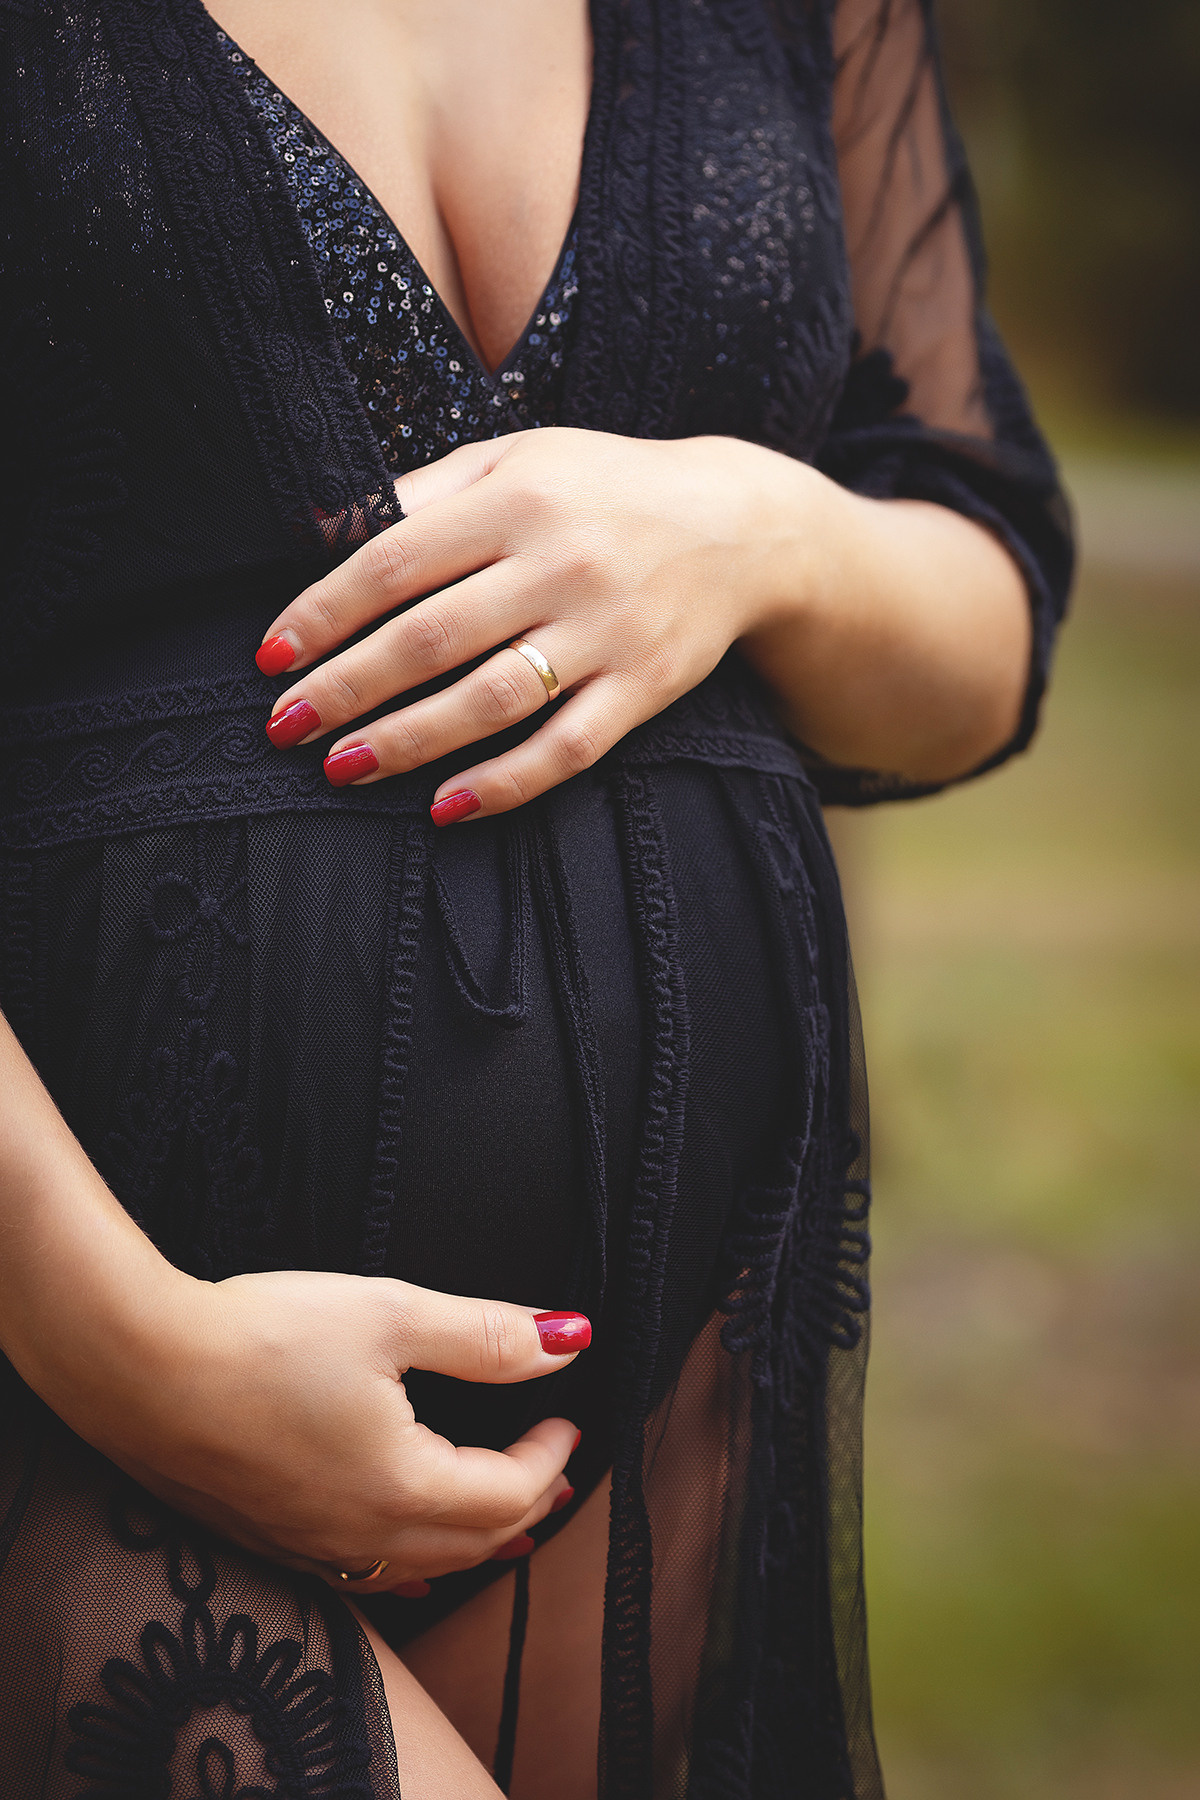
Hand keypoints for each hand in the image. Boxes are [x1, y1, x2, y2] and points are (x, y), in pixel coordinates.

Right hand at [39, 1265, 586, 1592]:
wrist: (136, 1367)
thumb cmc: (263, 1336)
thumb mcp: (391, 1315)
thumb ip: (484, 1336)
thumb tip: (568, 1340)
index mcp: (405, 1488)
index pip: (509, 1493)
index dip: (550, 1456)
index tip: (569, 1417)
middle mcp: (362, 1537)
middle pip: (473, 1543)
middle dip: (527, 1506)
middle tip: (557, 1470)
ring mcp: (311, 1546)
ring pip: (419, 1567)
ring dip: (474, 1543)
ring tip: (508, 1524)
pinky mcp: (269, 1537)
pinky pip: (364, 1575)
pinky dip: (410, 1564)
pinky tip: (407, 1561)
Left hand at [257, 429, 807, 815]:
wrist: (740, 526)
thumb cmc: (603, 490)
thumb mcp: (519, 458)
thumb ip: (426, 492)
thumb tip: (323, 530)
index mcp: (515, 498)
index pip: (394, 562)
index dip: (323, 614)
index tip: (272, 657)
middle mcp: (558, 563)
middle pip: (429, 638)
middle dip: (346, 689)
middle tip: (285, 727)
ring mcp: (605, 630)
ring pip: (490, 701)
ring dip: (408, 742)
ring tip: (342, 769)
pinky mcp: (643, 686)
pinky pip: (566, 748)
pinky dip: (505, 784)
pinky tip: (446, 808)